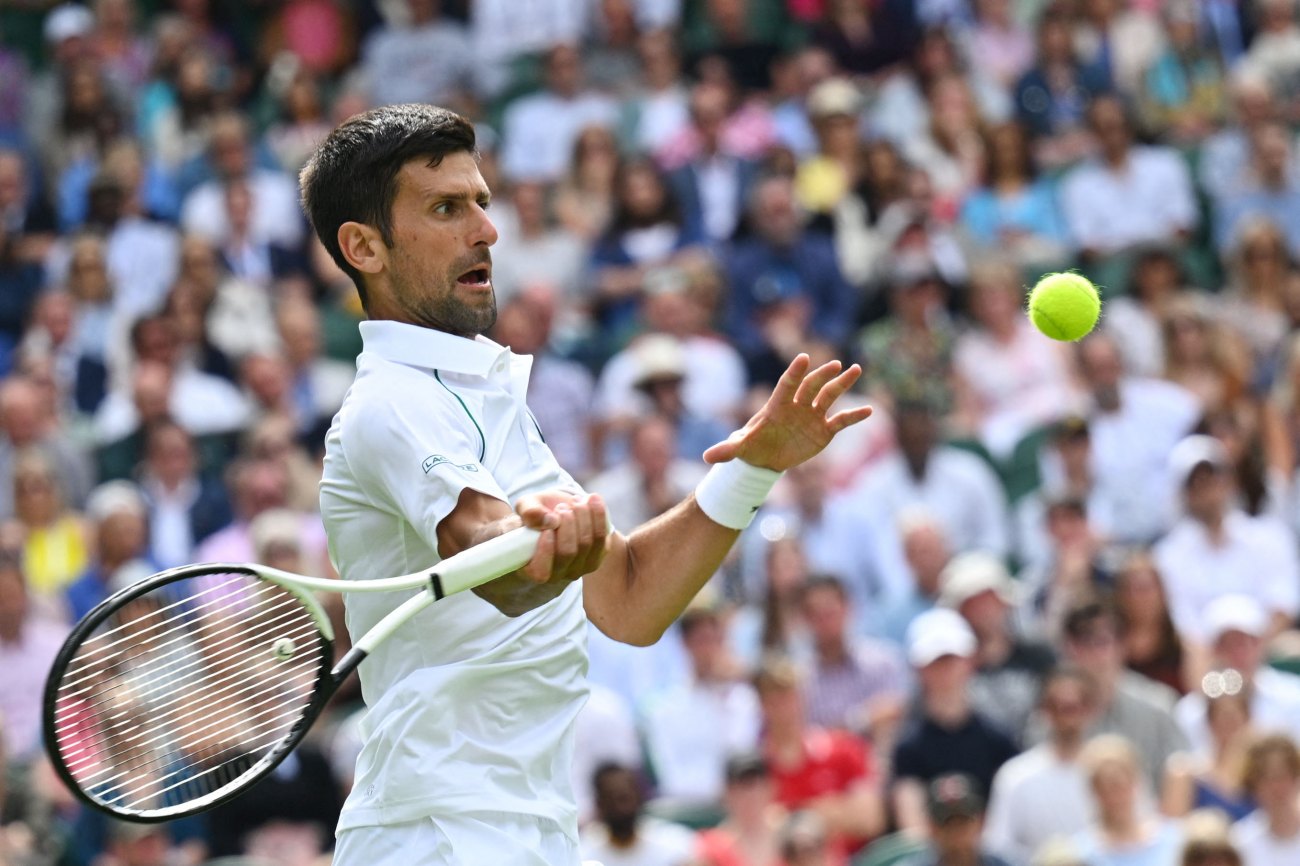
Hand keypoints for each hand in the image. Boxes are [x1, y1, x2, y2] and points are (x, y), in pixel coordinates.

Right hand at [514, 490, 608, 584]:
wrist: (561, 512)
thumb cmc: (538, 514)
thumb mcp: (526, 507)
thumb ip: (529, 512)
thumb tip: (548, 520)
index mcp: (531, 567)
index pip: (540, 572)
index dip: (545, 551)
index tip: (548, 528)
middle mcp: (556, 574)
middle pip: (567, 553)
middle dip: (567, 524)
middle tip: (561, 507)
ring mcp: (578, 568)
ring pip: (586, 544)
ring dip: (582, 516)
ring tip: (575, 501)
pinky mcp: (597, 557)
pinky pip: (602, 537)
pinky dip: (598, 515)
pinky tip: (592, 499)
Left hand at [702, 354, 872, 471]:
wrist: (766, 458)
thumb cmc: (751, 446)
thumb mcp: (740, 448)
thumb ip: (727, 449)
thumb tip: (707, 457)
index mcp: (777, 405)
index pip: (787, 384)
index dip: (794, 373)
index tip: (803, 358)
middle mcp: (797, 405)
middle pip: (811, 386)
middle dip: (823, 375)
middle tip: (837, 364)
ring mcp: (812, 415)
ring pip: (829, 396)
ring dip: (842, 384)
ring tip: (856, 370)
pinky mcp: (824, 430)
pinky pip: (841, 420)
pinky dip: (854, 415)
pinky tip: (869, 410)